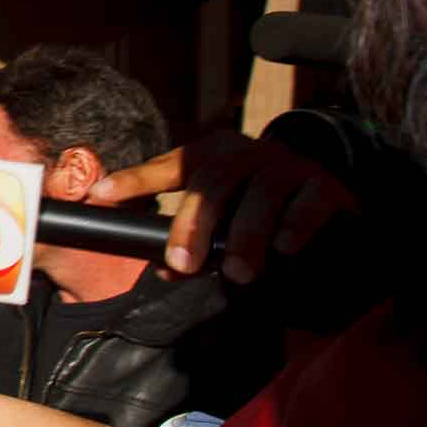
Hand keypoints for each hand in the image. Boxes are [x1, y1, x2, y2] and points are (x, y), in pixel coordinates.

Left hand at [88, 131, 355, 282]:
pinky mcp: (324, 185)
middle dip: (194, 224)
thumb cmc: (254, 204)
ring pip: (261, 192)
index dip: (136, 178)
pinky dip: (295, 224)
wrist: (324, 191)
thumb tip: (164, 269)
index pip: (170, 165)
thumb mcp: (217, 206)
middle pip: (213, 181)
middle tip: (183, 263)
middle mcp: (247, 153)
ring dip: (246, 234)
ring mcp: (287, 166)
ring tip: (238, 272)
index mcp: (213, 154)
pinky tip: (285, 247)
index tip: (101, 194)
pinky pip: (309, 201)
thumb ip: (186, 232)